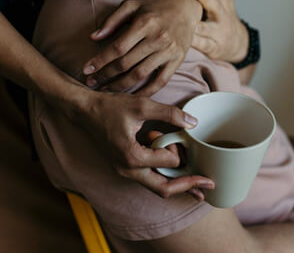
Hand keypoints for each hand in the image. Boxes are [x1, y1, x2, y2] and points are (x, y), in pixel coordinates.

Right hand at [65, 89, 213, 198]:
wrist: (84, 110)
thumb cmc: (109, 107)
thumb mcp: (142, 105)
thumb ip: (169, 114)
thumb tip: (193, 123)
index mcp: (132, 157)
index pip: (168, 162)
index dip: (178, 149)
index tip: (177, 135)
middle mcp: (127, 170)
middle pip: (164, 188)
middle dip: (188, 186)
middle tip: (209, 185)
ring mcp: (124, 171)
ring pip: (156, 186)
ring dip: (177, 184)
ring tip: (198, 185)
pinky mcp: (124, 167)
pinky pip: (148, 178)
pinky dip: (165, 176)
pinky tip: (179, 173)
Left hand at [82, 0, 201, 95]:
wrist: (185, 10)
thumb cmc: (153, 9)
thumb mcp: (132, 6)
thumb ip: (112, 20)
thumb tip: (93, 37)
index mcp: (144, 23)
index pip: (117, 47)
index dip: (100, 60)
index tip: (86, 70)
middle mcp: (157, 38)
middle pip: (126, 63)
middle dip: (105, 75)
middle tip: (91, 83)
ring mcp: (168, 51)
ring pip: (140, 75)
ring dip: (120, 86)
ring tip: (105, 90)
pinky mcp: (177, 61)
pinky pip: (160, 82)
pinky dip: (145, 92)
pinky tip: (131, 96)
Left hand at [184, 0, 248, 62]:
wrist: (238, 44)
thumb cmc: (224, 15)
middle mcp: (223, 13)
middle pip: (213, 0)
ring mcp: (219, 31)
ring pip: (209, 24)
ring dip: (198, 17)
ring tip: (185, 12)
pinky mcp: (213, 47)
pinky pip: (203, 44)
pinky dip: (194, 41)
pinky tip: (185, 36)